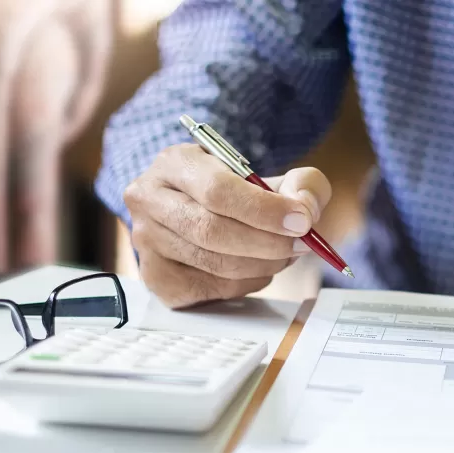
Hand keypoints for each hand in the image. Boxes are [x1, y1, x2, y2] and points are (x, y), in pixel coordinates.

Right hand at [123, 143, 331, 306]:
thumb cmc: (240, 195)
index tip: (302, 221)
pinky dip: (243, 284)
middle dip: (267, 242)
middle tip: (301, 244)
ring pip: (213, 264)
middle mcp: (149, 199)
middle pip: (211, 231)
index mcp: (174, 162)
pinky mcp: (156, 277)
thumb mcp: (272, 175)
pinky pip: (208, 289)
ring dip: (261, 265)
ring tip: (283, 255)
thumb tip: (306, 209)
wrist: (205, 213)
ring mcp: (147, 242)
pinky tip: (255, 269)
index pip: (217, 191)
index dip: (264, 211)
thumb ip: (303, 185)